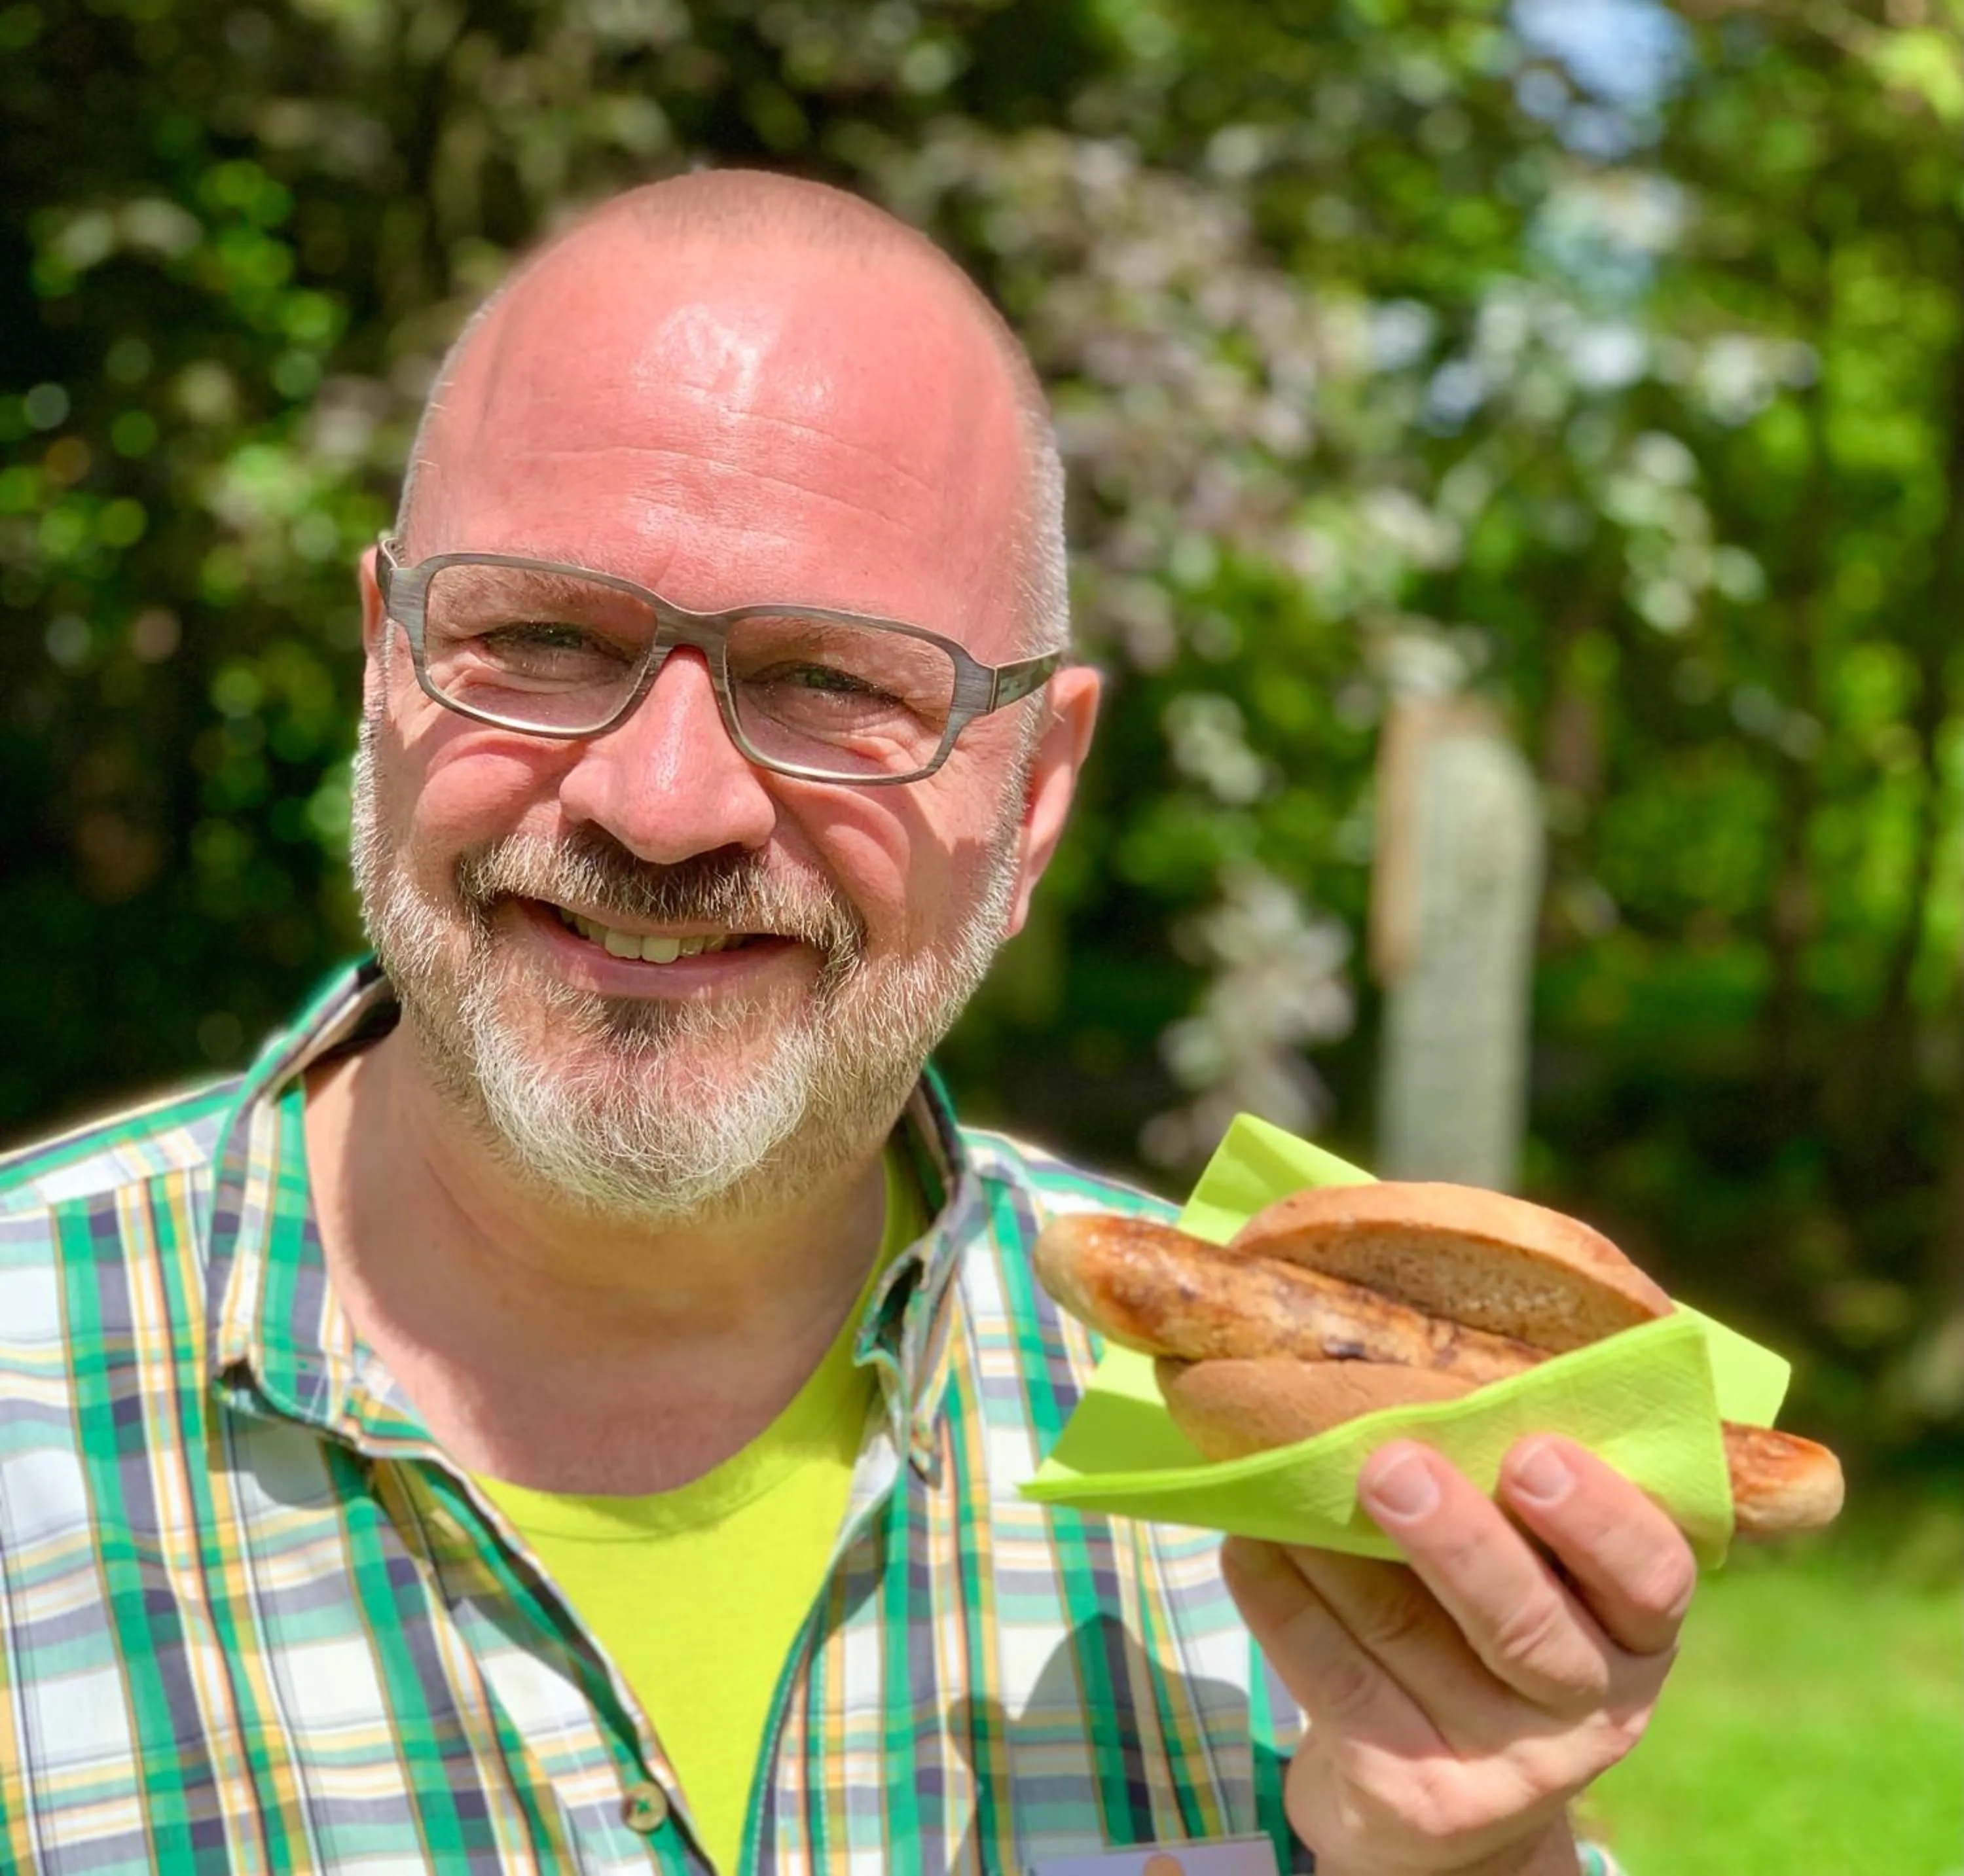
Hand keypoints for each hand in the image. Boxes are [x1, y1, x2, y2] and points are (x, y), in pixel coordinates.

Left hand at [1223, 1435, 1694, 1875]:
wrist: (1447, 1812)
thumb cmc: (1487, 1634)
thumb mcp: (1539, 1581)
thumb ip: (1511, 1502)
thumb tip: (1416, 1381)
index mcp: (1636, 1634)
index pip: (1651, 1577)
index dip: (1598, 1516)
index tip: (1532, 1451)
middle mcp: (1591, 1710)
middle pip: (1526, 1627)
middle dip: (1455, 1540)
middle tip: (1391, 1465)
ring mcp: (1506, 1767)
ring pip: (1409, 1639)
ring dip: (1338, 1555)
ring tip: (1289, 1484)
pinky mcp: (1417, 1799)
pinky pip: (1338, 1684)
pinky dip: (1284, 1607)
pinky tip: (1247, 1549)